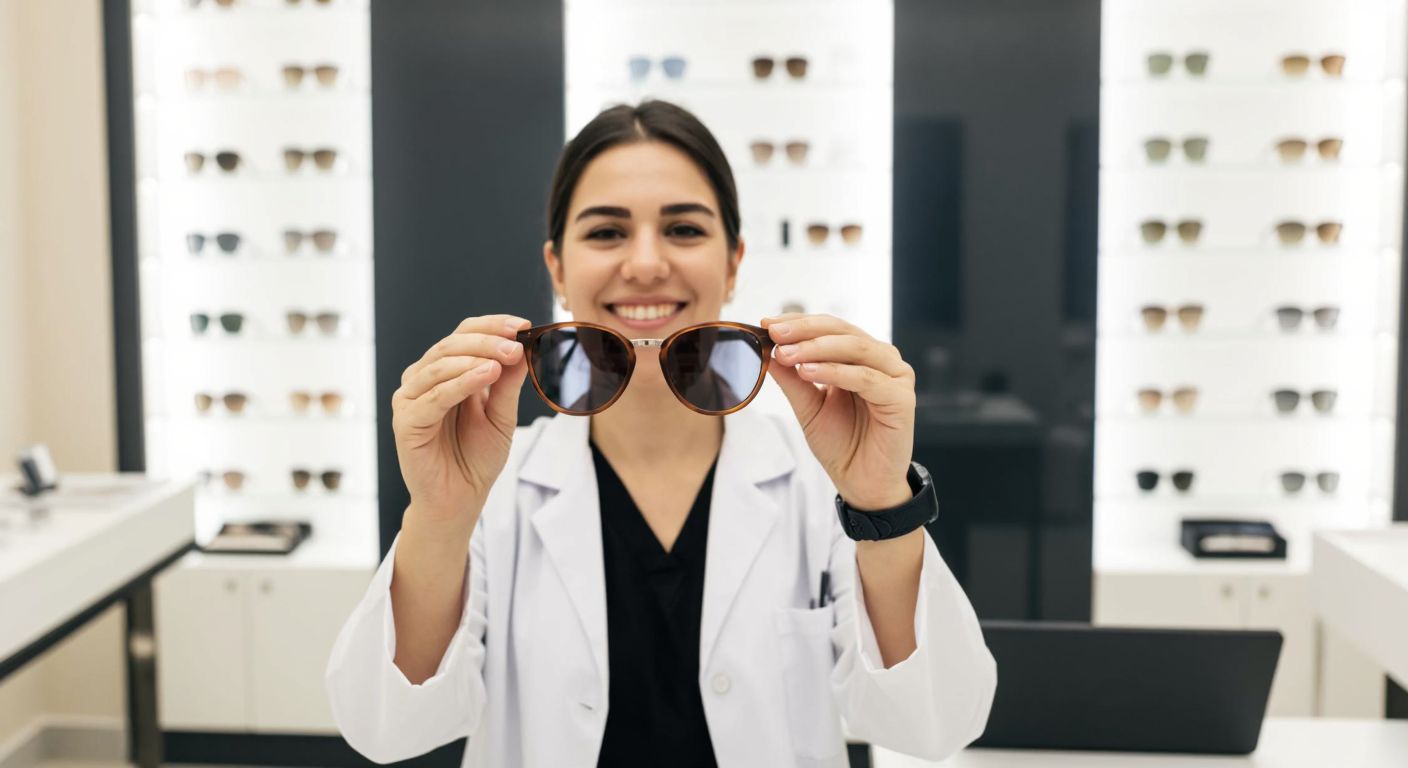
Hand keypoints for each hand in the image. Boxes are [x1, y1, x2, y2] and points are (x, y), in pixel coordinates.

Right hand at [391, 314, 530, 525]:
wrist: (460, 499)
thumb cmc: (477, 457)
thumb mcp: (502, 415)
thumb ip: (508, 383)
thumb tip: (523, 348)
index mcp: (445, 372)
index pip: (464, 334)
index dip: (492, 325)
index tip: (523, 324)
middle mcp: (423, 379)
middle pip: (451, 344)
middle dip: (488, 340)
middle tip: (517, 343)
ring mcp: (410, 399)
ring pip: (440, 364)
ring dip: (476, 356)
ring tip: (507, 356)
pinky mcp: (405, 421)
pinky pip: (434, 395)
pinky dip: (461, 382)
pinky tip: (486, 374)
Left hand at [761, 313, 915, 510]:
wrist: (862, 484)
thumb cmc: (841, 444)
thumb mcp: (808, 407)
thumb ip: (793, 379)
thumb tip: (768, 349)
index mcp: (862, 357)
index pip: (830, 328)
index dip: (799, 323)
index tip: (767, 324)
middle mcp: (882, 361)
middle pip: (843, 331)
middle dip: (805, 331)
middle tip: (776, 334)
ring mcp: (896, 377)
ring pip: (856, 349)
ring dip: (817, 348)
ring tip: (787, 354)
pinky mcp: (902, 399)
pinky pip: (867, 378)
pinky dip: (836, 372)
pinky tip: (808, 372)